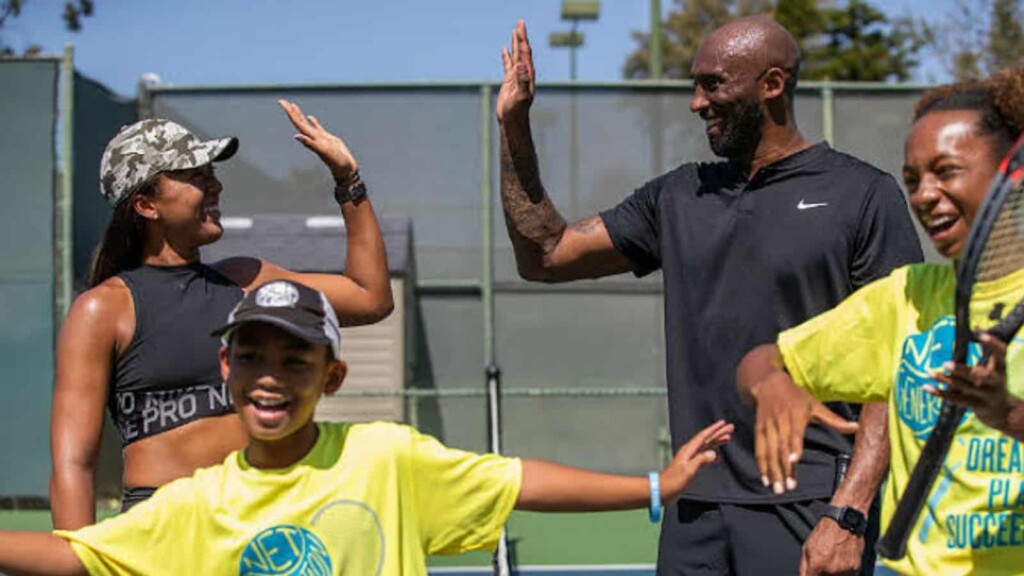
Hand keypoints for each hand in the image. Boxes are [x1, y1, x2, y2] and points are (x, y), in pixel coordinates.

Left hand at [279, 99, 357, 182]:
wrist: (345, 169)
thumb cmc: (336, 161)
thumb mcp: (323, 151)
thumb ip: (310, 143)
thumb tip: (296, 136)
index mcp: (311, 138)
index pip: (298, 123)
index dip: (291, 113)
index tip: (282, 103)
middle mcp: (313, 137)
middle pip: (299, 122)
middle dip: (291, 111)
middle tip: (283, 101)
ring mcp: (320, 138)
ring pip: (307, 124)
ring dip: (299, 115)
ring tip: (293, 106)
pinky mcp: (327, 139)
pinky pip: (317, 128)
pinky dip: (313, 122)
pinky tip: (310, 117)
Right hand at [497, 20, 535, 122]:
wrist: (513, 121)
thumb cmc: (518, 110)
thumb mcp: (521, 95)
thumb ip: (522, 80)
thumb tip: (521, 64)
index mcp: (527, 74)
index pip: (525, 52)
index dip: (522, 39)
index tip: (520, 27)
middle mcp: (524, 73)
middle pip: (522, 50)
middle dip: (521, 37)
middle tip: (520, 23)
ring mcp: (517, 76)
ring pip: (516, 55)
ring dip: (515, 43)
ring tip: (515, 31)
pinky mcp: (510, 81)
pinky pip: (508, 64)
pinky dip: (507, 56)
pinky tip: (505, 49)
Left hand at [659, 420, 733, 501]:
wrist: (662, 490)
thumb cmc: (673, 481)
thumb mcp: (688, 470)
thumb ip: (701, 460)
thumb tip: (714, 453)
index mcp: (688, 451)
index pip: (703, 436)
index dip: (714, 429)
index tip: (723, 423)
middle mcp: (689, 452)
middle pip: (706, 439)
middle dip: (718, 433)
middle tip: (730, 428)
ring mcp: (689, 458)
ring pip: (706, 446)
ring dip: (716, 441)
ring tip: (727, 438)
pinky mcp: (690, 466)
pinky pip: (704, 455)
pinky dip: (712, 453)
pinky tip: (716, 456)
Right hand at [752, 373, 857, 494]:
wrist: (768, 384)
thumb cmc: (796, 397)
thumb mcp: (815, 405)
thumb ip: (834, 420)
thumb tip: (857, 428)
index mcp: (795, 416)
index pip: (794, 433)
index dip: (794, 446)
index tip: (794, 460)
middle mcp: (780, 422)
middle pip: (781, 448)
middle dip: (784, 468)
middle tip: (788, 487)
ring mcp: (767, 427)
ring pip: (769, 452)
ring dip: (772, 471)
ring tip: (777, 489)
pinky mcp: (759, 431)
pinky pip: (759, 450)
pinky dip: (762, 466)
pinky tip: (766, 480)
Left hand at [799, 518, 862, 575]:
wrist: (843, 523)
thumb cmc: (824, 533)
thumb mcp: (807, 548)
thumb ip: (804, 567)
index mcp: (816, 565)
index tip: (813, 573)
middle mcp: (831, 570)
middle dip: (822, 574)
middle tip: (823, 566)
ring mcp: (844, 571)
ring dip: (833, 574)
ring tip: (832, 562)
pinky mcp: (855, 569)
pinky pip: (848, 575)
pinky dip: (843, 572)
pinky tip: (840, 561)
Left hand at [926, 331, 1014, 430]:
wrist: (1003, 412)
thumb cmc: (994, 383)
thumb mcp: (996, 367)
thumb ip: (987, 349)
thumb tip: (976, 325)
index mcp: (1000, 369)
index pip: (1000, 354)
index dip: (992, 344)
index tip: (979, 333)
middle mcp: (994, 382)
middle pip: (979, 375)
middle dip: (962, 370)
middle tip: (945, 363)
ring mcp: (985, 396)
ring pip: (963, 387)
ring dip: (945, 380)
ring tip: (929, 373)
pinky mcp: (975, 406)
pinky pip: (956, 399)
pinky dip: (940, 393)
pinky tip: (927, 387)